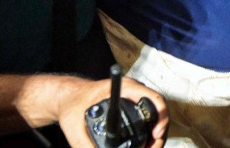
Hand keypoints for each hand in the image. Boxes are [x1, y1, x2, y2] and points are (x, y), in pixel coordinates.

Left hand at [24, 74, 168, 147]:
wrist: (68, 97)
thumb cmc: (72, 104)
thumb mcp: (77, 128)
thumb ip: (86, 146)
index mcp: (125, 88)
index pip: (154, 99)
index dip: (161, 118)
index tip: (156, 134)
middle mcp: (133, 91)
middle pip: (158, 110)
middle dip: (159, 133)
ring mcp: (134, 97)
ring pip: (155, 115)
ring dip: (155, 134)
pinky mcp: (131, 105)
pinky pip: (148, 117)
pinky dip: (150, 132)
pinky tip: (145, 144)